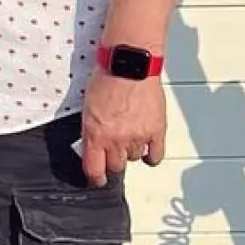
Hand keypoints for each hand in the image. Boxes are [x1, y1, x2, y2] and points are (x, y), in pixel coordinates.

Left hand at [80, 69, 166, 187]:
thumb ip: (91, 130)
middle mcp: (116, 139)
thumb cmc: (106, 79)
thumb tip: (92, 146)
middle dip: (112, 160)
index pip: (94, 169)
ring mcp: (138, 137)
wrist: (129, 65)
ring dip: (129, 151)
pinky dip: (150, 155)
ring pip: (132, 158)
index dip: (95, 178)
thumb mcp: (87, 107)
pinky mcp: (156, 132)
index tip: (96, 180)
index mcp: (95, 133)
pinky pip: (154, 156)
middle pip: (115, 167)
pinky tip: (146, 147)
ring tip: (128, 133)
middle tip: (112, 148)